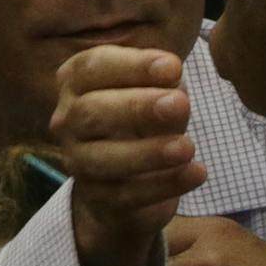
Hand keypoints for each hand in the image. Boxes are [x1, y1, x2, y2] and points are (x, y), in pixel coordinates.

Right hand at [50, 46, 207, 265]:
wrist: (130, 182)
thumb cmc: (144, 122)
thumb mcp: (157, 95)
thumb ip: (164, 84)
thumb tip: (173, 76)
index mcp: (77, 84)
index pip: (92, 68)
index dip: (132, 66)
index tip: (173, 66)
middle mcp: (69, 122)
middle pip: (91, 111)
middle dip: (137, 106)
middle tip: (180, 104)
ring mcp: (79, 162)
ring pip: (102, 159)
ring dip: (147, 152)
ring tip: (188, 146)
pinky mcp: (100, 199)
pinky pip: (127, 195)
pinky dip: (165, 184)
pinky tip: (197, 172)